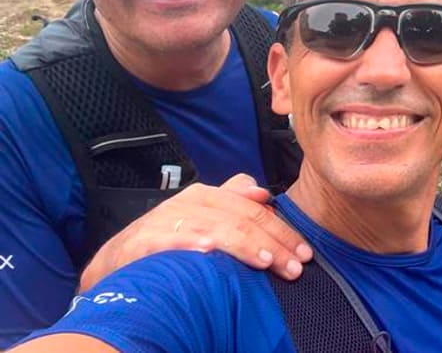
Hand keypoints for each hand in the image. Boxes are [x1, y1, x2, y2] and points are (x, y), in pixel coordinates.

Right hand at [78, 174, 312, 291]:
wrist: (118, 259)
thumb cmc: (169, 239)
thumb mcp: (203, 216)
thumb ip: (233, 201)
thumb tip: (262, 192)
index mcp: (209, 196)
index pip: (256, 211)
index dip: (283, 231)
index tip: (305, 254)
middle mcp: (191, 203)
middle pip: (243, 220)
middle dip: (274, 244)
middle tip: (295, 267)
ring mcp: (168, 220)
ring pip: (217, 229)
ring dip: (245, 246)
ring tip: (267, 262)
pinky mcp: (145, 240)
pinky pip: (173, 240)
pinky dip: (193, 243)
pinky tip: (210, 253)